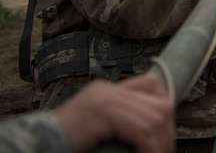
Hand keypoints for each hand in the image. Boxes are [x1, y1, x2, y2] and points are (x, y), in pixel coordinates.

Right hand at [55, 73, 174, 152]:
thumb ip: (120, 119)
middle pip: (158, 101)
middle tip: (164, 150)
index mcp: (105, 90)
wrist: (34, 145)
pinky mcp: (101, 114)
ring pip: (153, 117)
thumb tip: (153, 127)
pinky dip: (148, 147)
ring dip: (159, 142)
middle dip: (166, 129)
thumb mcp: (97, 126)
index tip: (164, 133)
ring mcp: (103, 100)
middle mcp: (106, 90)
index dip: (164, 108)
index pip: (152, 84)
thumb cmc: (67, 142)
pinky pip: (140, 130)